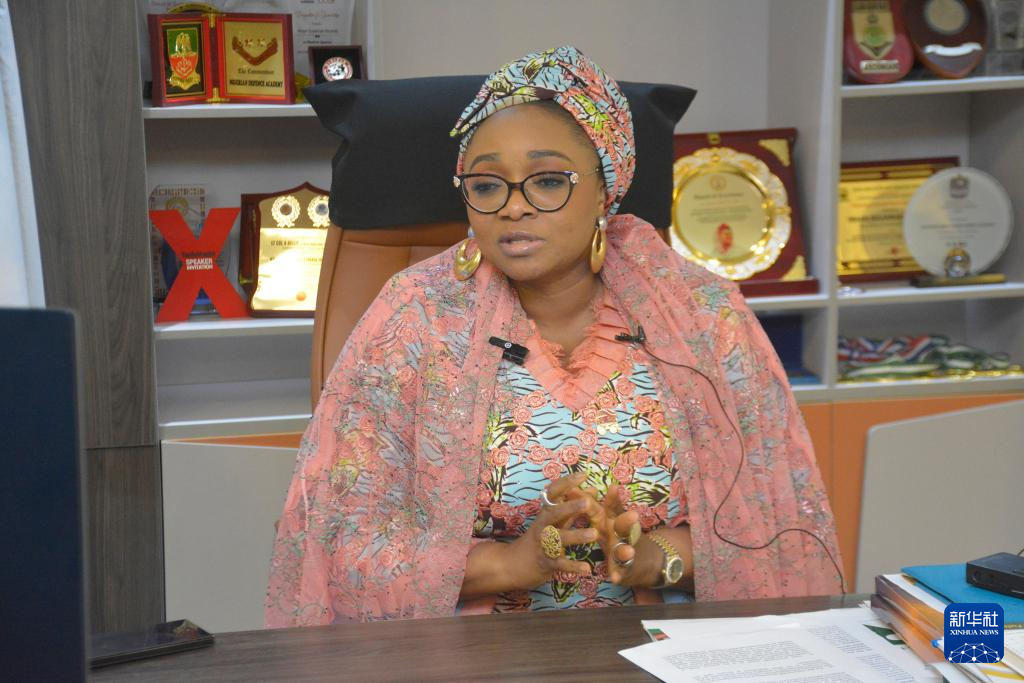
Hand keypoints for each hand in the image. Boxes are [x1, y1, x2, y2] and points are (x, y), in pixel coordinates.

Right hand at [500, 472, 597, 590]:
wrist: (511, 565)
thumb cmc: (538, 540)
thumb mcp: (553, 522)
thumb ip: (573, 508)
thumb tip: (592, 490)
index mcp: (546, 514)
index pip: (553, 494)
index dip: (566, 483)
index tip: (582, 475)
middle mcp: (543, 527)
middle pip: (554, 513)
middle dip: (570, 507)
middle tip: (588, 502)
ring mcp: (543, 545)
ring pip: (558, 539)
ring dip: (576, 535)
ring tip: (594, 533)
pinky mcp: (545, 564)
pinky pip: (560, 564)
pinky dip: (573, 567)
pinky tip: (587, 569)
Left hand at [566, 485, 658, 586]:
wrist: (644, 560)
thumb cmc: (620, 535)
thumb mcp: (611, 517)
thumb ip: (603, 503)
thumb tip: (587, 485)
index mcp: (609, 521)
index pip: (601, 509)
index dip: (592, 500)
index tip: (583, 491)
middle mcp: (620, 534)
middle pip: (624, 526)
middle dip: (627, 521)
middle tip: (633, 515)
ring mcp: (625, 551)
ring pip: (625, 549)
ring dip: (626, 550)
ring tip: (628, 551)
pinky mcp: (626, 568)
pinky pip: (621, 571)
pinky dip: (618, 574)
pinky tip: (615, 578)